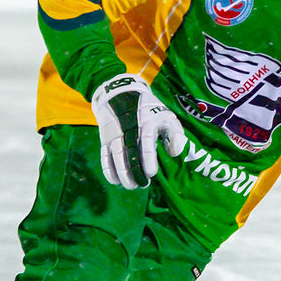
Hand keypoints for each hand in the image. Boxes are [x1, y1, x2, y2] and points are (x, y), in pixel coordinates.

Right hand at [90, 74, 185, 189]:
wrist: (120, 94)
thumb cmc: (148, 110)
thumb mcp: (166, 115)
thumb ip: (176, 133)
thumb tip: (175, 152)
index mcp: (146, 123)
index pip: (146, 141)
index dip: (148, 158)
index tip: (151, 173)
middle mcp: (128, 129)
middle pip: (129, 153)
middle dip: (134, 171)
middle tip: (142, 184)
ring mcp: (115, 135)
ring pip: (116, 157)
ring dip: (122, 174)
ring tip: (131, 186)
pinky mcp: (105, 140)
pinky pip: (104, 157)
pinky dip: (108, 170)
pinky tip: (115, 181)